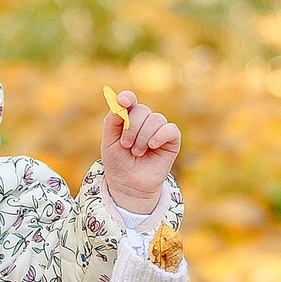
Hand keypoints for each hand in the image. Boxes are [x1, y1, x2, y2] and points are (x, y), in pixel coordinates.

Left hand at [102, 93, 179, 213]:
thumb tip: (119, 104)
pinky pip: (170, 129)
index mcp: (128, 117)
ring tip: (137, 152)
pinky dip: (160, 136)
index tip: (122, 102)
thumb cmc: (118, 162)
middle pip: (142, 110)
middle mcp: (145, 120)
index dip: (127, 98)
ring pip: (156, 119)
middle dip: (132, 128)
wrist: (128, 184)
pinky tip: (151, 146)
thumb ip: (112, 122)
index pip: (130, 100)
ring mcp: (159, 129)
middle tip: (126, 145)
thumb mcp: (109, 142)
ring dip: (143, 136)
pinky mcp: (171, 140)